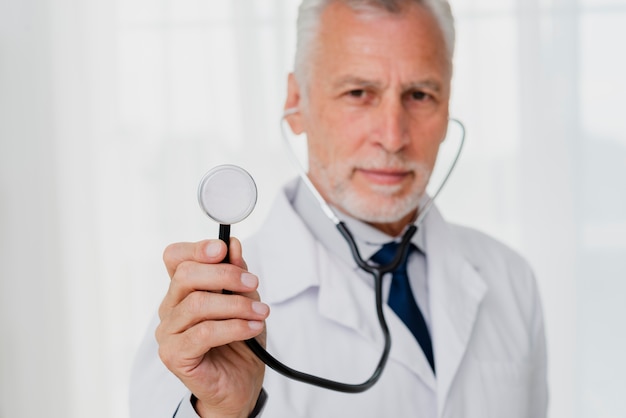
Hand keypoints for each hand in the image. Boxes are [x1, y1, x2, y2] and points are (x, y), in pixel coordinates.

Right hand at [156, 238, 268, 417]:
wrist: (241, 382)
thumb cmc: (240, 340)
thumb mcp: (246, 300)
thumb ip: (237, 275)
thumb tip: (232, 246)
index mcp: (183, 290)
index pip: (175, 257)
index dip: (196, 248)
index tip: (223, 249)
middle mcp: (170, 308)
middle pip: (185, 275)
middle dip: (225, 274)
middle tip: (252, 283)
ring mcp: (168, 332)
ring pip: (197, 304)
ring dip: (236, 305)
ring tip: (260, 312)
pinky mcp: (174, 355)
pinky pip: (204, 333)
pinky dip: (234, 327)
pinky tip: (252, 327)